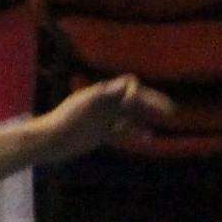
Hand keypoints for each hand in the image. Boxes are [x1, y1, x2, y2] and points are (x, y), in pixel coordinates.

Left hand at [36, 76, 170, 161]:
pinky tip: (148, 136)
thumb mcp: (88, 104)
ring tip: (165, 120)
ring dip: (146, 116)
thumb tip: (131, 81)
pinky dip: (135, 131)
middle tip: (171, 110)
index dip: (144, 93)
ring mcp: (103, 118)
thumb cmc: (67, 119)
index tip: (155, 105)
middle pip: (133, 100)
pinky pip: (122, 130)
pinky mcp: (101, 133)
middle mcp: (105, 103)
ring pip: (130, 115)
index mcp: (102, 93)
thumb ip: (109, 93)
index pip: (129, 87)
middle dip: (152, 103)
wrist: (50, 140)